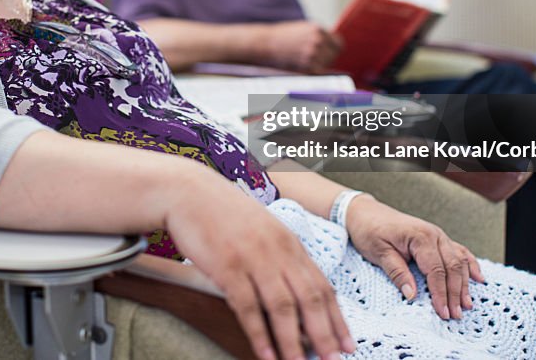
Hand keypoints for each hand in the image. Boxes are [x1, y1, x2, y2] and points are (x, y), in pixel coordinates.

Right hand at [166, 172, 354, 359]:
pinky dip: (259, 335)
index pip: (322, 285)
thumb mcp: (263, 228)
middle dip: (325, 334)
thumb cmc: (223, 212)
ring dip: (294, 342)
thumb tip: (296, 292)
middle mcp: (277, 250)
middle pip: (310, 298)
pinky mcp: (228, 266)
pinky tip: (266, 355)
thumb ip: (281, 256)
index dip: (337, 318)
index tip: (347, 343)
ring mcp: (253, 258)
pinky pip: (248, 307)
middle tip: (333, 359)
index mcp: (289, 242)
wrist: (189, 192)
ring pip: (283, 307)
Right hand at [263, 21, 343, 73]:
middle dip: (327, 57)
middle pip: (334, 55)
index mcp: (317, 29)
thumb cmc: (283, 36)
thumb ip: (319, 35)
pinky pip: (319, 71)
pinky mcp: (306, 65)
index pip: (338, 43)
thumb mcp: (303, 28)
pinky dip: (314, 71)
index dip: (333, 49)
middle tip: (314, 58)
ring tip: (307, 60)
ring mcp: (312, 53)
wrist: (266, 43)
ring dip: (320, 64)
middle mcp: (317, 40)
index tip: (329, 52)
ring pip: (327, 64)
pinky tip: (305, 66)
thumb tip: (334, 45)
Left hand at [345, 195, 484, 320]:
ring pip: (458, 261)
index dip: (441, 294)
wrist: (365, 213)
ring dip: (464, 284)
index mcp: (420, 237)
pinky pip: (459, 251)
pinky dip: (469, 265)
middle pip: (452, 268)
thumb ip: (398, 273)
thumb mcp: (378, 252)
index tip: (443, 313)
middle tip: (456, 315)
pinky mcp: (437, 238)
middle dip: (456, 293)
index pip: (436, 271)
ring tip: (467, 305)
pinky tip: (478, 278)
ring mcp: (438, 235)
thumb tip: (412, 295)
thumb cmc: (369, 231)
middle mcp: (434, 234)